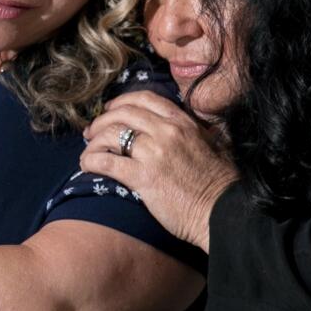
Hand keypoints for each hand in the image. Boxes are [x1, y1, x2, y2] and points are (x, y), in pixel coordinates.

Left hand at [80, 91, 238, 248]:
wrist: (223, 211)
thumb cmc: (221, 183)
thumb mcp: (216, 145)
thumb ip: (198, 132)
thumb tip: (194, 128)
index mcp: (183, 122)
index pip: (144, 99)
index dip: (121, 101)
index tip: (110, 110)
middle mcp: (166, 131)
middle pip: (122, 114)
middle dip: (101, 120)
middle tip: (91, 131)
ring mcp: (153, 153)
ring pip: (111, 135)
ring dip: (94, 141)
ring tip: (88, 150)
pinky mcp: (143, 177)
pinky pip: (107, 161)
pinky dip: (91, 160)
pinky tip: (87, 166)